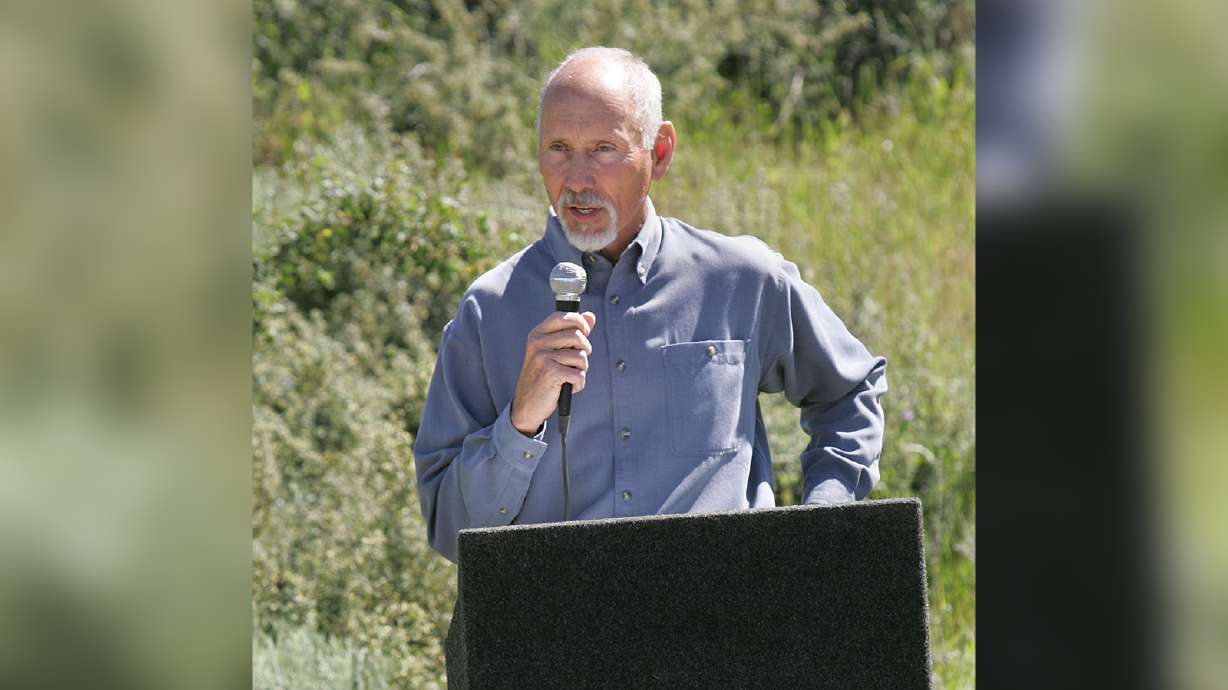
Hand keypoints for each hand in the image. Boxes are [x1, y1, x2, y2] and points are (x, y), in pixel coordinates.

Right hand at [511, 310, 596, 434]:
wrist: (527, 406)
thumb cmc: (543, 378)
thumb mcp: (554, 352)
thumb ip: (572, 332)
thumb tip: (590, 316)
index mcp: (538, 334)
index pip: (564, 316)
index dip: (580, 323)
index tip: (584, 333)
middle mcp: (538, 343)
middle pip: (578, 336)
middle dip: (584, 351)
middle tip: (575, 363)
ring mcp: (543, 357)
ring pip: (581, 356)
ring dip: (581, 370)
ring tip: (568, 377)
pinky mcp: (550, 373)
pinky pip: (579, 374)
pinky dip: (578, 384)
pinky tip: (566, 387)